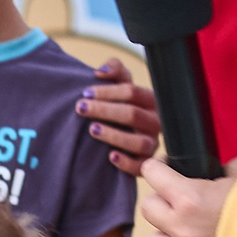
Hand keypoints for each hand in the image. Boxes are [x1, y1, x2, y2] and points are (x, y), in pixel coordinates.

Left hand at [78, 60, 161, 175]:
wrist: (124, 134)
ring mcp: (152, 144)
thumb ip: (114, 70)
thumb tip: (101, 71)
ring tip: (92, 130)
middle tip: (81, 108)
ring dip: (114, 135)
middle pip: (133, 115)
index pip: (132, 92)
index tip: (85, 93)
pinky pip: (141, 166)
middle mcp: (155, 122)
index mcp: (150, 100)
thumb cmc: (120, 105)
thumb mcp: (120, 84)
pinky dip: (127, 163)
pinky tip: (110, 157)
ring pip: (138, 141)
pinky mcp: (145, 163)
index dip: (108, 92)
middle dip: (104, 110)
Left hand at [141, 155, 236, 236]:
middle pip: (148, 209)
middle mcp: (183, 230)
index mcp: (190, 200)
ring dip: (165, 231)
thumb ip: (226, 169)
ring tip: (184, 225)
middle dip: (160, 199)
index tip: (164, 166)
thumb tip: (221, 172)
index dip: (157, 167)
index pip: (151, 175)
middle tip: (177, 195)